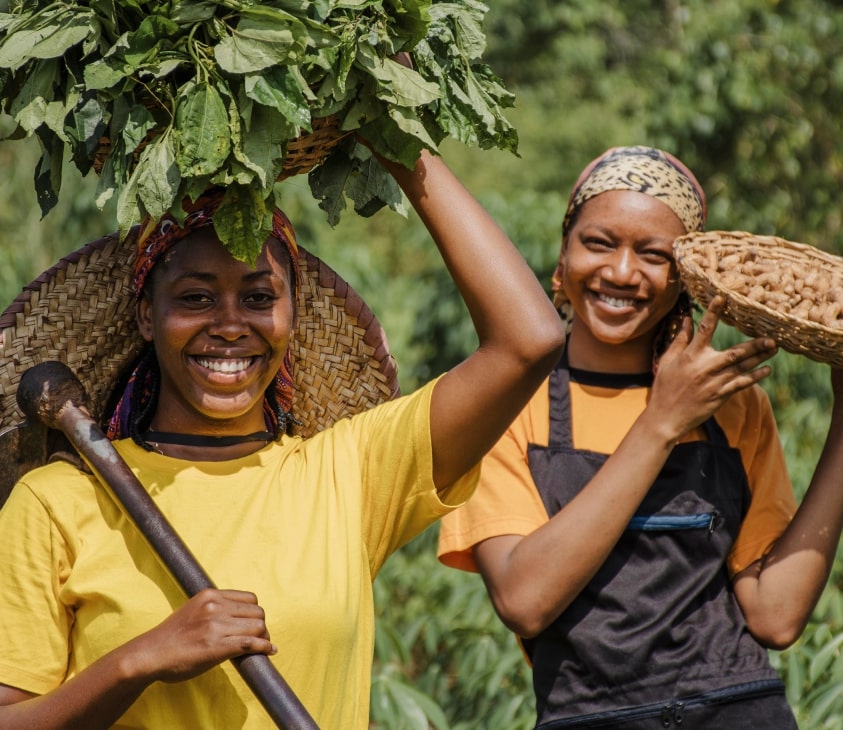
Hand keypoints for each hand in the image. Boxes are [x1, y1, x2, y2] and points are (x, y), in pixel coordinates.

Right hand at [129, 589, 275, 683]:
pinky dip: (264, 647)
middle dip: (262, 625)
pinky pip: (251, 644)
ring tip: (263, 646)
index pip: (249, 598)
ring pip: (258, 626)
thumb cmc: (171, 636)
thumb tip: (238, 616)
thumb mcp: (193, 609)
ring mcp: (216, 626)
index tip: (254, 623)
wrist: (150, 654)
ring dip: (264, 637)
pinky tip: (269, 652)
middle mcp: (215, 607)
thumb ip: (215, 608)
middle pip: (257, 611)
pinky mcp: (217, 646)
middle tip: (261, 637)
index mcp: (210, 595)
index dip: (255, 612)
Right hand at [650, 296, 777, 439]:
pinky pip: (741, 384)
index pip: (704, 329)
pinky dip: (755, 377)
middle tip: (772, 337)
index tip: (723, 298)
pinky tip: (766, 370)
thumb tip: (688, 319)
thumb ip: (680, 340)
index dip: (713, 313)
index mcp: (690, 355)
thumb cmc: (664, 387)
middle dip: (755, 344)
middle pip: (735, 352)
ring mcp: (714, 382)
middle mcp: (705, 367)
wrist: (665, 417)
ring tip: (774, 348)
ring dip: (760, 357)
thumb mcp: (667, 361)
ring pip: (742, 367)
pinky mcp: (720, 396)